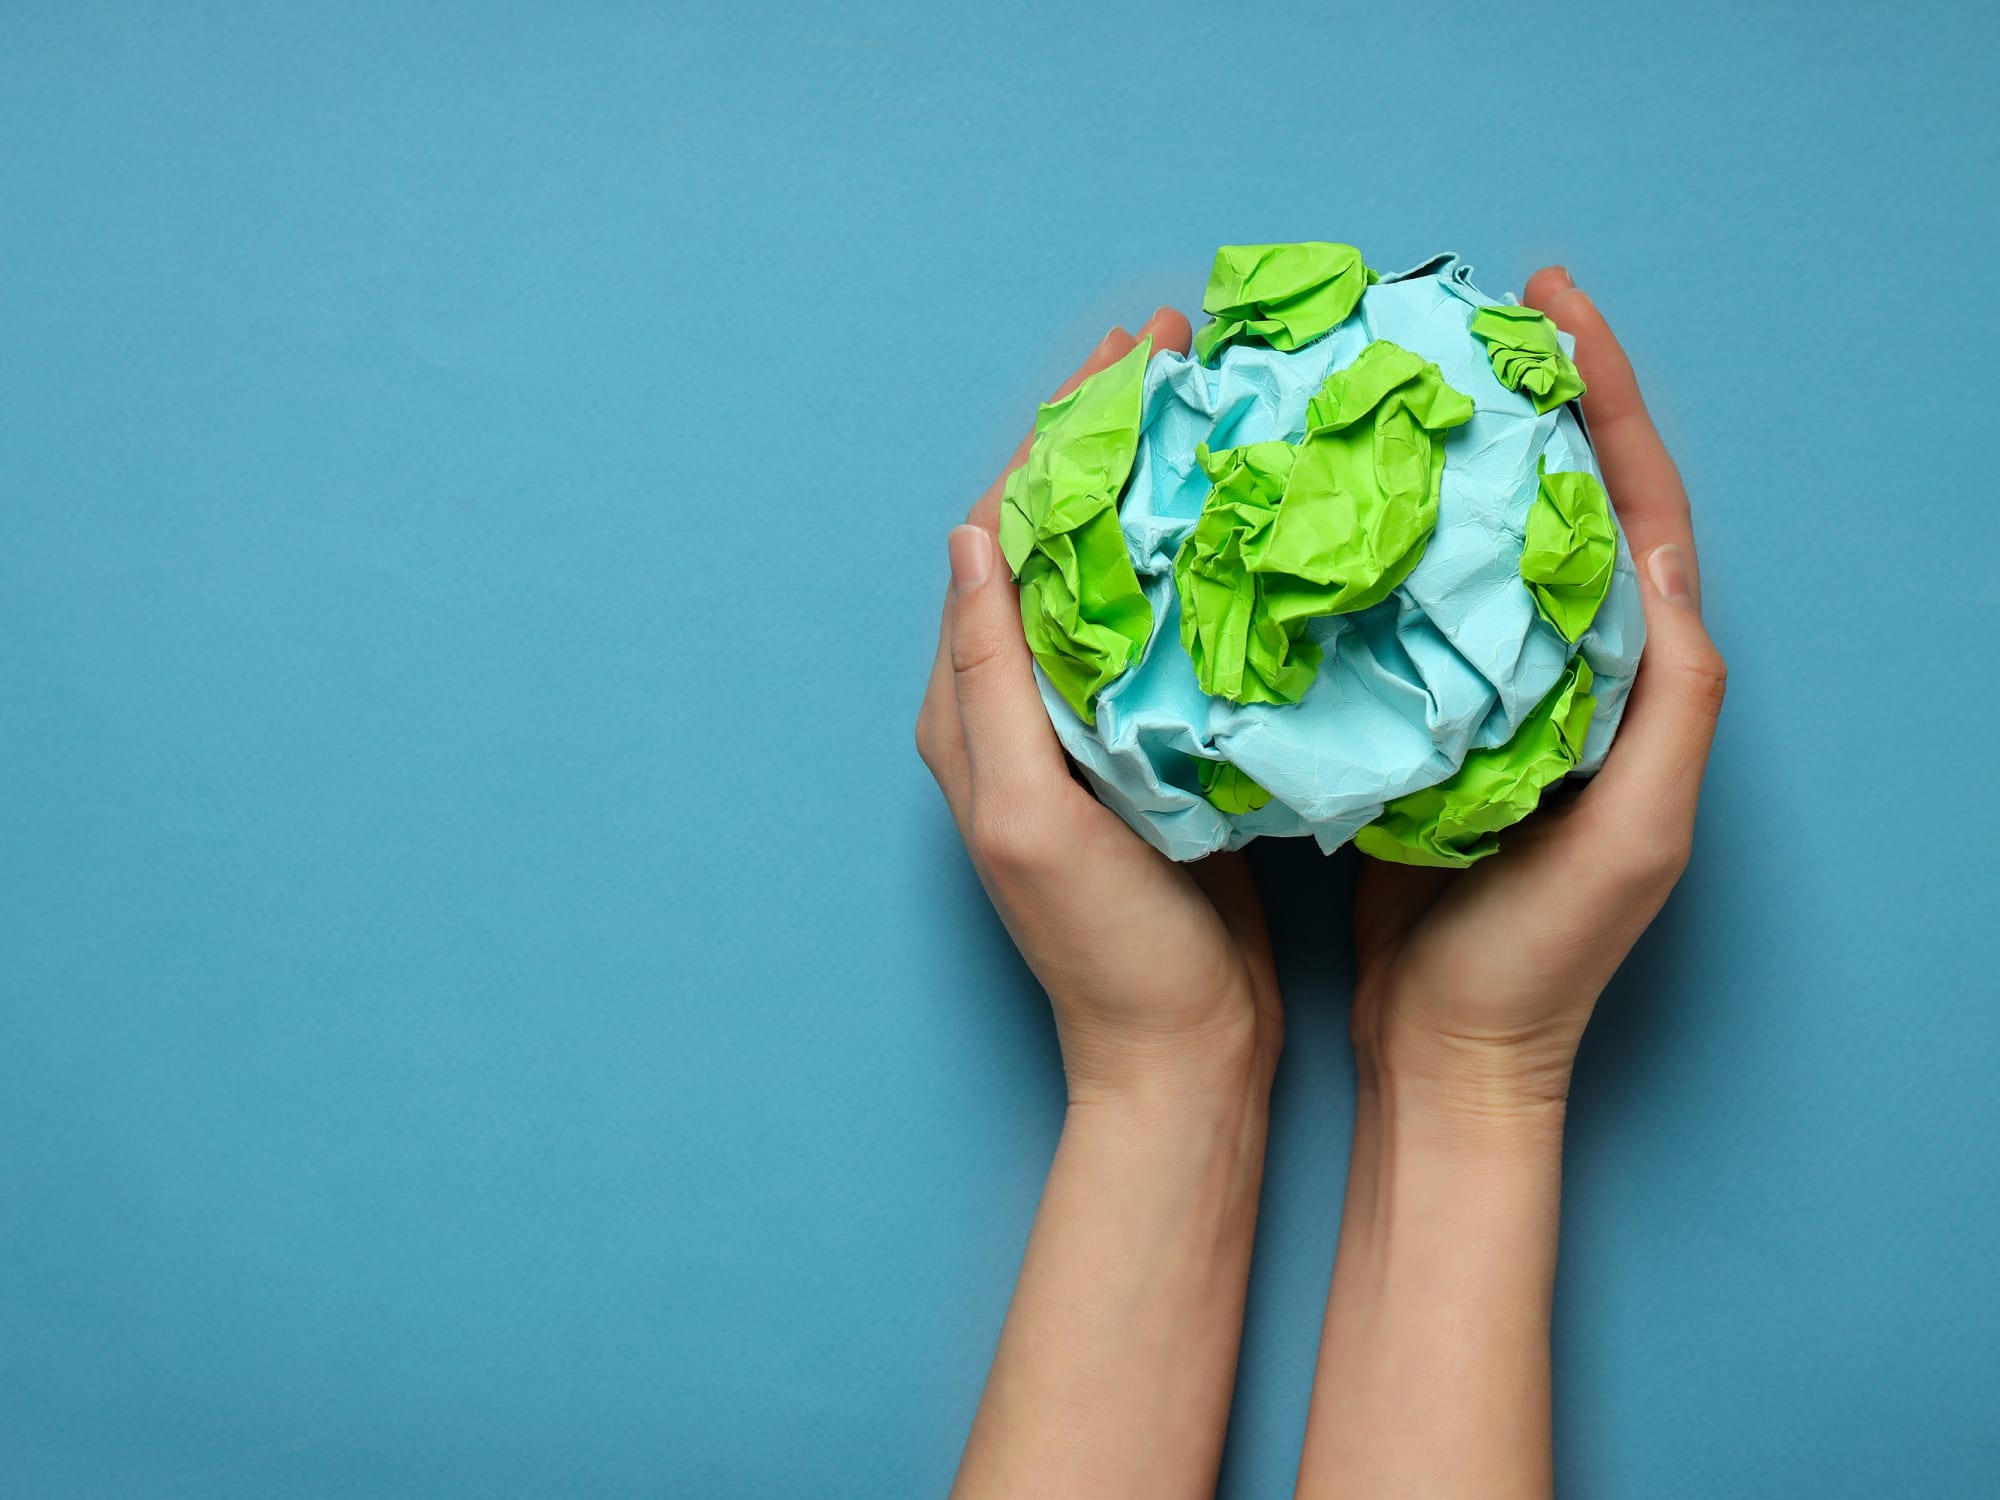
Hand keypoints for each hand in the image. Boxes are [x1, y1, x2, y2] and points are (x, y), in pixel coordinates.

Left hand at [916, 310, 1282, 1104]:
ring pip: (1116, 568)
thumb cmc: (1103, 947)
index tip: (1129, 356)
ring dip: (1158, 483)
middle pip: (1060, 534)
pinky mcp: (1153, 743)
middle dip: (1114, 436)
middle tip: (1182, 350)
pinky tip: (1248, 521)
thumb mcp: (1028, 814)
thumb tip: (966, 540)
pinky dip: (1196, 556)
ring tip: (1220, 406)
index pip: (1004, 536)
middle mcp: (1021, 700)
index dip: (1062, 437)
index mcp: (975, 706)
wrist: (1182, 1050)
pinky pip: (1165, 622)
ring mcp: (1090, 720)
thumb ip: (990, 682)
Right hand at [1349, 267, 1727, 1113]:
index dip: (1602, 396)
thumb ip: (1666, 701)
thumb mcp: (1635, 834)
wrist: (1449, 1052)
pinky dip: (1380, 547)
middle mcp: (1569, 671)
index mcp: (1636, 680)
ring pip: (1475, 547)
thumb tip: (1658, 551)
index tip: (1550, 304)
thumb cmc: (1544, 958)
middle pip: (1555, 503)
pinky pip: (1407, 609)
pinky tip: (1330, 510)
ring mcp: (1491, 693)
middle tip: (1456, 317)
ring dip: (1443, 460)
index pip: (1633, 505)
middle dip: (1520, 399)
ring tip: (1387, 385)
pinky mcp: (1420, 724)